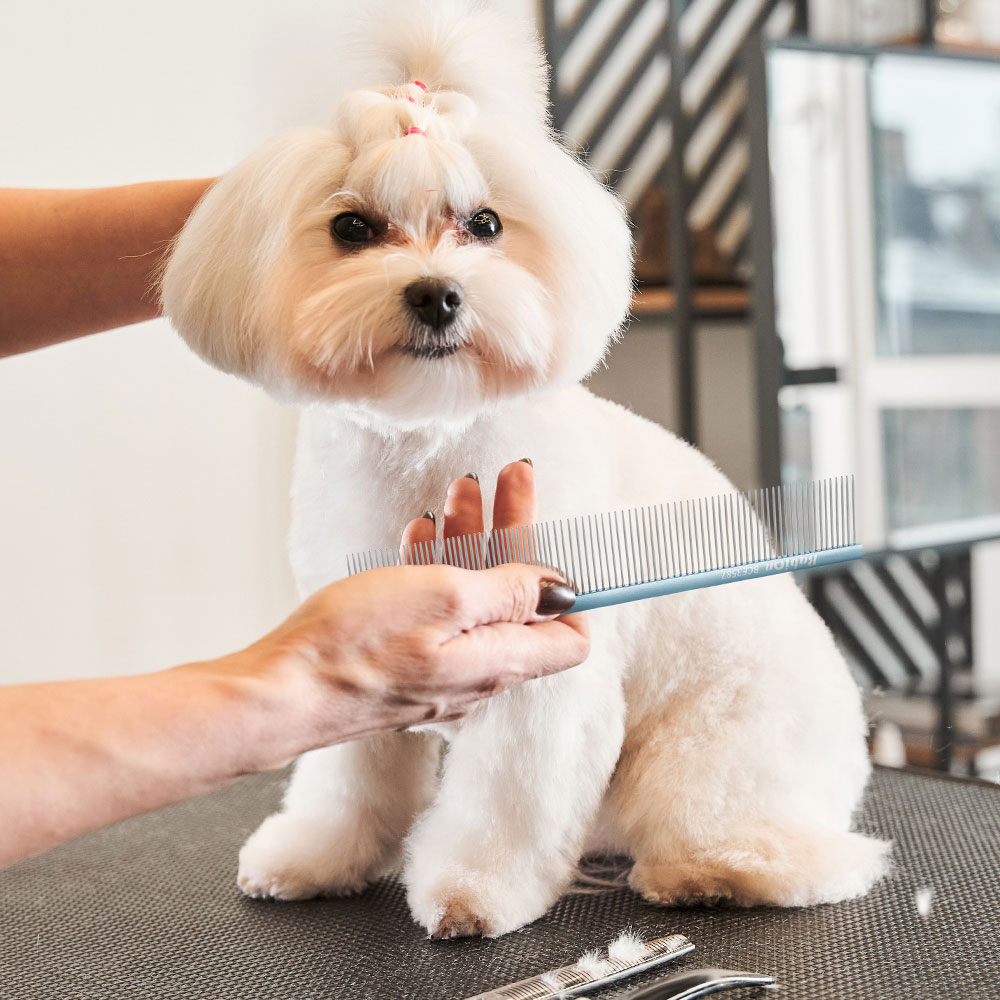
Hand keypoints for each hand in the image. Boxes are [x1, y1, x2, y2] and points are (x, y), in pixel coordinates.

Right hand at [246, 460, 586, 756]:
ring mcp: (439, 670)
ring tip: (460, 492)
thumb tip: (559, 588)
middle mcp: (477, 673)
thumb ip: (511, 591)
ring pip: (473, 600)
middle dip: (515, 534)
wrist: (281, 692)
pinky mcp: (404, 664)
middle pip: (517, 601)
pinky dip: (436, 569)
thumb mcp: (447, 598)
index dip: (572, 586)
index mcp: (500, 660)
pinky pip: (436, 613)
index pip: (570, 636)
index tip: (558, 537)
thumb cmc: (357, 647)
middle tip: (508, 478)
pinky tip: (421, 535)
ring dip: (472, 541)